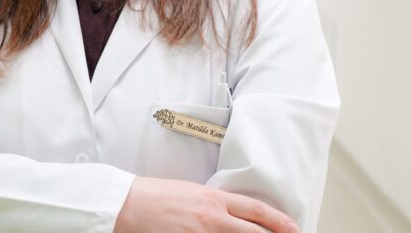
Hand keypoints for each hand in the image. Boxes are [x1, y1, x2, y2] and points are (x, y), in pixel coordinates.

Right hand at [113, 176, 298, 232]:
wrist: (127, 204)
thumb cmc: (154, 195)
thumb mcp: (190, 192)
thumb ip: (213, 204)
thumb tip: (232, 215)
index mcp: (213, 199)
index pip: (255, 210)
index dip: (278, 221)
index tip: (292, 227)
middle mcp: (212, 218)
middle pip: (255, 232)